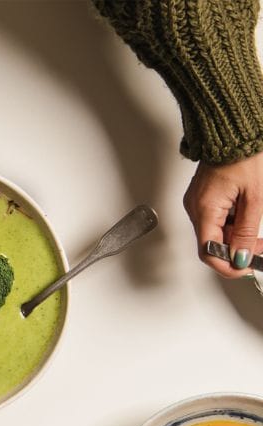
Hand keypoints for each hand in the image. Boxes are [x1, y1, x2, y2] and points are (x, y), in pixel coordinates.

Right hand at [184, 154, 262, 275]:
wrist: (235, 132)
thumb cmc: (244, 156)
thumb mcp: (255, 197)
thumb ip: (247, 231)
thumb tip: (241, 257)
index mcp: (205, 209)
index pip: (209, 251)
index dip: (227, 264)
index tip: (246, 268)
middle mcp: (195, 208)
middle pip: (211, 244)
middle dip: (236, 252)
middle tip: (260, 251)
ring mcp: (197, 203)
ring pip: (214, 234)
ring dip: (235, 240)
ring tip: (258, 235)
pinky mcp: (203, 198)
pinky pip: (214, 221)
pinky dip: (231, 227)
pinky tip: (246, 222)